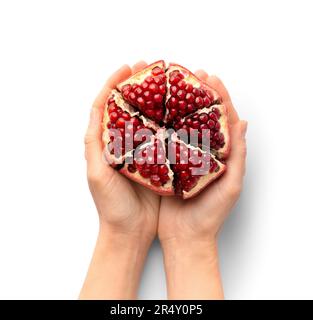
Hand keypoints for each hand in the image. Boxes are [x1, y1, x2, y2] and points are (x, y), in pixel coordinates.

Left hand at [80, 61, 159, 298]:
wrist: (130, 231)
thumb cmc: (111, 206)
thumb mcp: (97, 174)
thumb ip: (95, 145)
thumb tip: (96, 112)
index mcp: (104, 145)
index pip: (105, 106)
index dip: (114, 84)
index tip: (127, 68)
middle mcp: (122, 145)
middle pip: (128, 107)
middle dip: (137, 85)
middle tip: (150, 68)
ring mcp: (140, 152)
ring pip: (146, 119)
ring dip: (155, 100)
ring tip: (167, 83)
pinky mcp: (155, 162)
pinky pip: (161, 136)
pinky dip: (167, 122)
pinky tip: (178, 112)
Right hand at [158, 71, 247, 298]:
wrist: (186, 237)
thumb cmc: (210, 215)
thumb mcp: (231, 185)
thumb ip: (237, 155)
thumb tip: (242, 122)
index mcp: (220, 154)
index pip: (221, 118)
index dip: (217, 96)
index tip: (209, 77)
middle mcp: (201, 152)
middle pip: (199, 117)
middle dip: (194, 94)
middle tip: (188, 74)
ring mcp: (182, 157)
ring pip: (179, 125)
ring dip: (175, 105)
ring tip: (168, 87)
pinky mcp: (167, 165)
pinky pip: (163, 140)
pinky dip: (159, 125)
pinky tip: (153, 114)